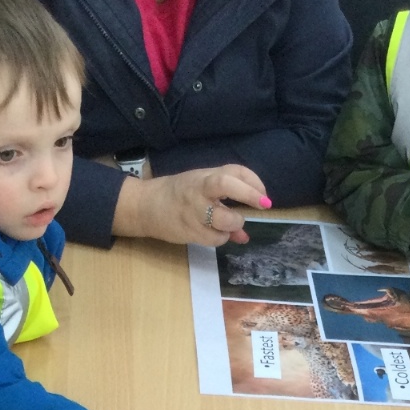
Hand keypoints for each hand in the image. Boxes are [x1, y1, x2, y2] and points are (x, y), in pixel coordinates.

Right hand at [113, 165, 269, 245]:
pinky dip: (221, 238)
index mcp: (205, 176)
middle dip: (248, 194)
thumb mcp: (201, 190)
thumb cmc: (179, 195)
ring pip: (223, 219)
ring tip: (231, 224)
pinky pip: (214, 238)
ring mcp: (193, 210)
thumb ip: (225, 205)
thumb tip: (245, 235)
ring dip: (234, 224)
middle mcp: (199, 189)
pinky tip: (216, 234)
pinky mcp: (188, 229)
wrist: (146, 205)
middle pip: (225, 184)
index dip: (253, 182)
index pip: (233, 171)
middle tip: (263, 203)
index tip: (264, 196)